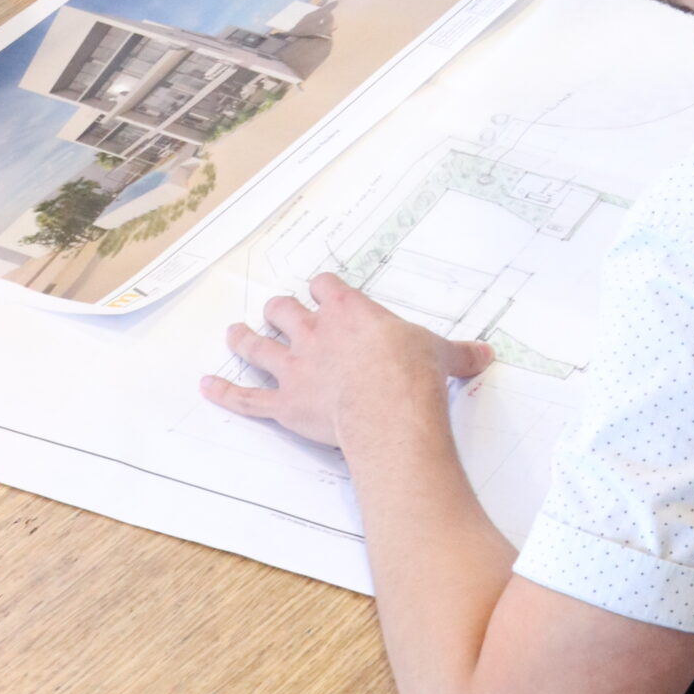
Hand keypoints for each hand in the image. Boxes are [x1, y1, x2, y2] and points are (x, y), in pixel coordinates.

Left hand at [201, 274, 492, 450]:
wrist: (386, 406)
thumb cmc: (411, 374)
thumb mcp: (442, 355)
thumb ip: (459, 354)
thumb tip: (485, 356)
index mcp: (350, 312)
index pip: (327, 287)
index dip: (323, 288)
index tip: (323, 289)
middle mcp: (316, 333)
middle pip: (285, 311)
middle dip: (280, 310)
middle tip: (278, 311)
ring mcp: (295, 368)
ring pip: (259, 347)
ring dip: (244, 339)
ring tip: (234, 332)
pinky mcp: (284, 404)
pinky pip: (247, 397)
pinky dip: (226, 392)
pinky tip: (208, 386)